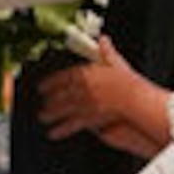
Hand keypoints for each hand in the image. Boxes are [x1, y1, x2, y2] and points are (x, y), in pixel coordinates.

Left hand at [34, 38, 157, 145]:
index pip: (60, 78)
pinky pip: (70, 124)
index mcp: (83, 74)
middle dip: (48, 100)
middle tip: (42, 103)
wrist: (133, 97)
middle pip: (58, 94)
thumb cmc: (126, 81)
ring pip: (61, 109)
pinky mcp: (87, 118)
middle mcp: (79, 89)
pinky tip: (53, 134)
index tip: (41, 87)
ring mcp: (82, 104)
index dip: (49, 83)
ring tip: (43, 117)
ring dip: (50, 114)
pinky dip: (60, 130)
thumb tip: (103, 40)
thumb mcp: (116, 62)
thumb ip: (106, 51)